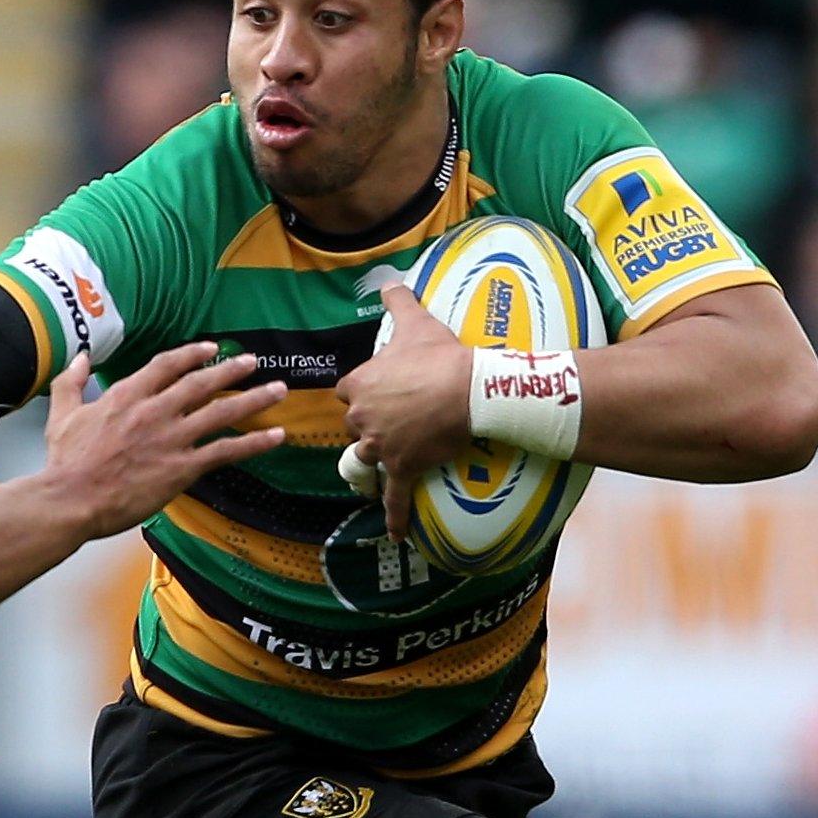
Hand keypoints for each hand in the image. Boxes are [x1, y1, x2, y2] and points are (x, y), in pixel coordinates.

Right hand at [43, 344, 288, 540]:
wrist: (70, 499)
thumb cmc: (64, 463)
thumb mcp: (62, 414)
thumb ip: (71, 381)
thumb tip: (79, 357)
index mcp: (126, 395)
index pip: (167, 364)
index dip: (192, 354)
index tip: (210, 348)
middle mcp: (155, 411)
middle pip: (202, 382)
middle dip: (231, 369)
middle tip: (253, 361)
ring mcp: (171, 438)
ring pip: (222, 411)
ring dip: (254, 398)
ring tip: (278, 389)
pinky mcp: (182, 468)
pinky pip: (226, 451)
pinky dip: (255, 443)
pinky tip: (276, 436)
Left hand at [335, 284, 472, 537]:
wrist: (471, 389)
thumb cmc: (442, 355)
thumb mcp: (416, 323)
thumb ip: (398, 301)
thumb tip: (388, 282)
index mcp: (358, 384)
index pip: (346, 392)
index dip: (363, 392)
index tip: (381, 390)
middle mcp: (361, 417)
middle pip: (356, 424)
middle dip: (372, 421)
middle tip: (398, 415)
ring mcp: (380, 445)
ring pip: (370, 454)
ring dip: (380, 454)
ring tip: (397, 453)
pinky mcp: (401, 467)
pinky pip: (393, 495)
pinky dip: (394, 516)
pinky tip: (394, 534)